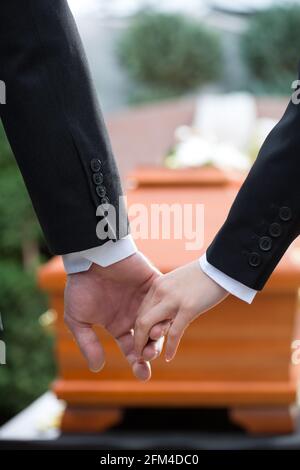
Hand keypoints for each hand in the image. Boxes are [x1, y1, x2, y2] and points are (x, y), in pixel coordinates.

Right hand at [64, 252, 162, 381]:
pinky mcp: (154, 284)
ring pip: (160, 322)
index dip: (138, 363)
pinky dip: (167, 311)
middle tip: (150, 355)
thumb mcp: (78, 319)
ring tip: (156, 340)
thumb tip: (97, 368)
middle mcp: (135, 315)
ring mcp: (146, 300)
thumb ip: (88, 343)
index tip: (144, 375)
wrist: (90, 257)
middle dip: (151, 351)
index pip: (133, 349)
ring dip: (160, 334)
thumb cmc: (81, 286)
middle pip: (150, 339)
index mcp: (119, 326)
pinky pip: (166, 300)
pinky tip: (164, 321)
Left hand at [134, 260, 228, 362]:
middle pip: (140, 320)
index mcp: (157, 285)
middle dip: (138, 340)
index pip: (141, 311)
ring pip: (150, 327)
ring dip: (146, 345)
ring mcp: (174, 299)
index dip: (138, 329)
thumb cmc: (203, 276)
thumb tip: (165, 313)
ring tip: (147, 357)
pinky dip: (170, 347)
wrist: (221, 266)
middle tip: (139, 354)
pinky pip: (174, 333)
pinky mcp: (189, 308)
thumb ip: (168, 295)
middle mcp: (161, 291)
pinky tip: (169, 357)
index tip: (141, 341)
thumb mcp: (178, 282)